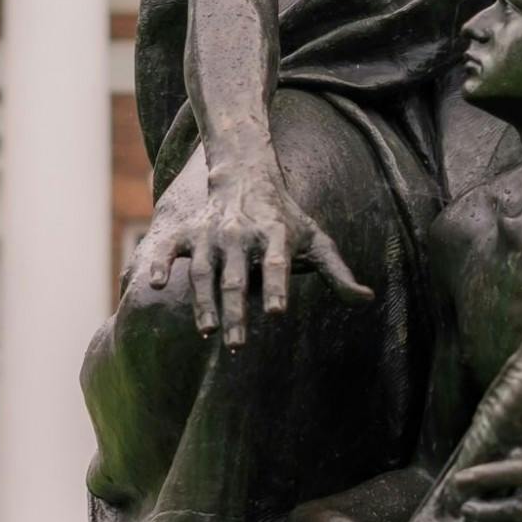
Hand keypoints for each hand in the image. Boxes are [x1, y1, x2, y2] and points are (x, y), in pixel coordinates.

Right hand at [144, 159, 370, 346]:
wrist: (245, 176)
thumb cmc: (286, 219)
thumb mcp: (316, 239)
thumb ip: (337, 273)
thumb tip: (367, 300)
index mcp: (275, 235)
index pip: (276, 265)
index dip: (276, 288)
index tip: (276, 313)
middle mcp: (241, 235)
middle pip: (237, 278)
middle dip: (235, 313)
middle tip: (236, 346)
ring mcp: (211, 234)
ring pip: (204, 273)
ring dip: (203, 304)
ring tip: (207, 333)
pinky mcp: (188, 233)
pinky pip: (169, 249)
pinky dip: (158, 263)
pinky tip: (153, 284)